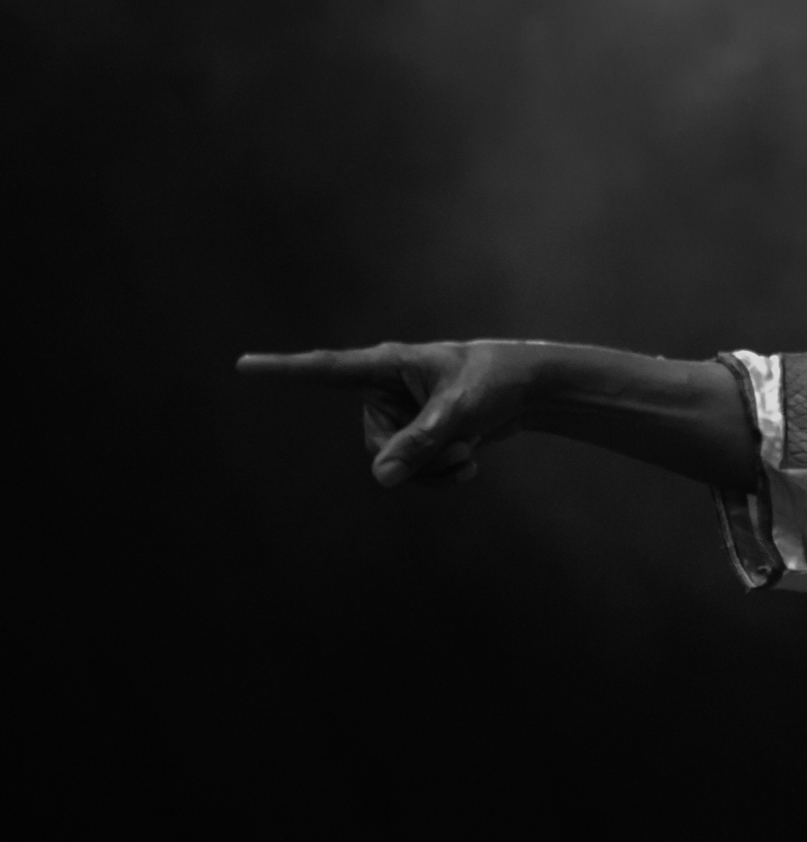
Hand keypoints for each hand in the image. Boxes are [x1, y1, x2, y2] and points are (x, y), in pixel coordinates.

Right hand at [237, 341, 546, 486]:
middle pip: (374, 444)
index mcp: (387, 364)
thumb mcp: (460, 413)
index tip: (243, 366)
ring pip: (392, 465)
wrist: (528, 389)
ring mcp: (397, 414)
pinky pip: (409, 471)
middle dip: (418, 456)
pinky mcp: (412, 435)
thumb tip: (380, 477)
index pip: (326, 370)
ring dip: (433, 469)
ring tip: (468, 449)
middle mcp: (384, 390)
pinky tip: (468, 464)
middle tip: (461, 442)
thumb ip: (421, 443)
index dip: (284, 371)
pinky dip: (438, 474)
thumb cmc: (494, 382)